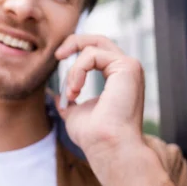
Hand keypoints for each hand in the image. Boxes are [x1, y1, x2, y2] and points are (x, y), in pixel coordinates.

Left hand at [54, 34, 145, 160]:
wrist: (107, 147)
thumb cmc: (94, 136)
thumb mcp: (75, 114)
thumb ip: (69, 101)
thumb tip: (57, 96)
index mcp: (117, 78)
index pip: (96, 51)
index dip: (76, 49)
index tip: (58, 59)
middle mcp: (126, 70)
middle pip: (98, 39)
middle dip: (74, 41)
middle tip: (57, 55)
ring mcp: (129, 67)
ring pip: (92, 48)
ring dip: (74, 70)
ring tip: (72, 93)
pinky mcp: (128, 67)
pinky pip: (92, 54)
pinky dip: (78, 71)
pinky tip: (76, 90)